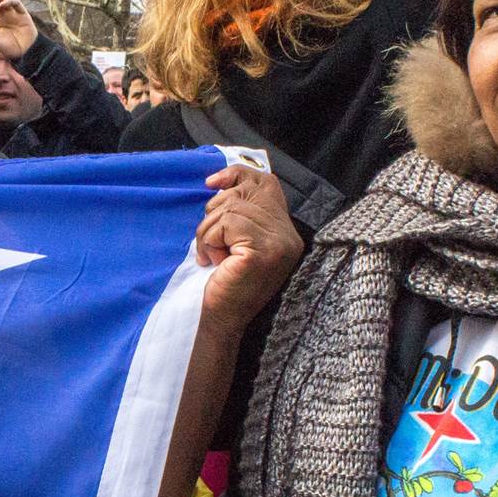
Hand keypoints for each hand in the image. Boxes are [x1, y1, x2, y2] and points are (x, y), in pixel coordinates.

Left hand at [195, 162, 302, 341]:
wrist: (221, 321)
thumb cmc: (223, 282)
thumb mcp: (235, 240)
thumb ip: (238, 213)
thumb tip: (217, 181)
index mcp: (286, 232)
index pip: (267, 183)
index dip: (238, 175)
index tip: (212, 183)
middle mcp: (288, 236)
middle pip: (244, 192)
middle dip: (215, 212)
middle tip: (212, 243)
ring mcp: (277, 243)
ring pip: (230, 208)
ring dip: (208, 231)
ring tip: (212, 256)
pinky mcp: (260, 251)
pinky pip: (224, 224)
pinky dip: (208, 241)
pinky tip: (212, 262)